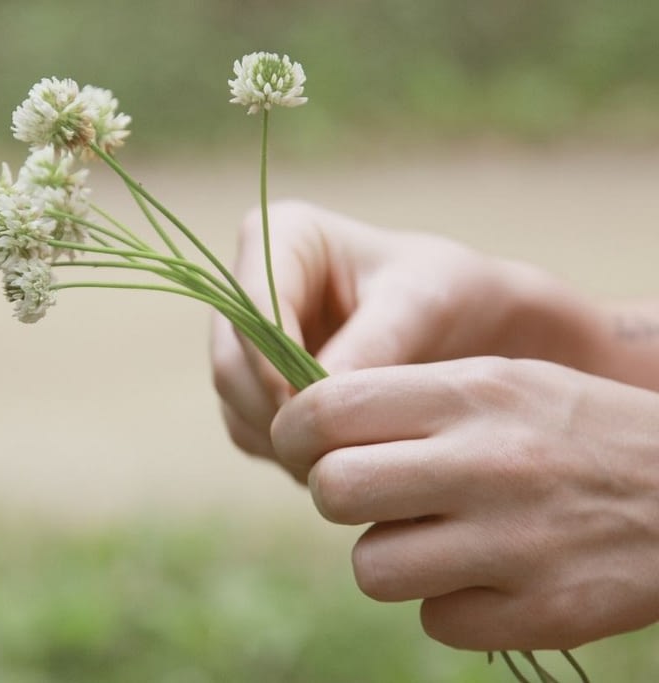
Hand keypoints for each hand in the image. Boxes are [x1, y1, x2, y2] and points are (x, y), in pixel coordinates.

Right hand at [211, 200, 594, 467]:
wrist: (472, 333)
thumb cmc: (451, 297)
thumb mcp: (423, 308)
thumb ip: (370, 347)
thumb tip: (314, 403)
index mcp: (280, 236)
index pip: (252, 304)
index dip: (274, 361)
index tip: (315, 409)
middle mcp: (250, 286)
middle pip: (232, 361)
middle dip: (280, 409)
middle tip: (337, 449)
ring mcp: (246, 341)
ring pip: (235, 401)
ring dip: (285, 436)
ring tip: (354, 452)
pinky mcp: (253, 387)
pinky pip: (249, 429)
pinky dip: (288, 450)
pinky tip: (343, 453)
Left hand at [272, 356, 658, 649]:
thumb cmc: (574, 430)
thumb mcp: (499, 382)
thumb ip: (406, 401)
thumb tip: (308, 430)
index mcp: (470, 393)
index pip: (326, 408)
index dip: (294, 433)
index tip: (305, 447)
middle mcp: (487, 462)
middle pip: (333, 490)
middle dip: (336, 496)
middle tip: (371, 496)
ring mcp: (515, 543)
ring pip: (372, 568)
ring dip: (389, 558)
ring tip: (435, 539)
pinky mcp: (541, 612)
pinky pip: (435, 621)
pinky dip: (448, 605)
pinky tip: (488, 576)